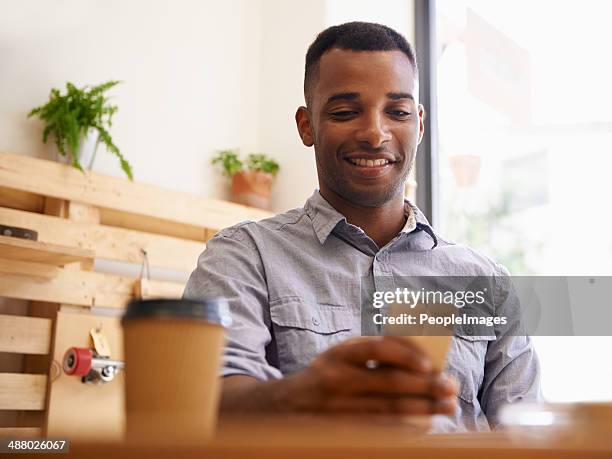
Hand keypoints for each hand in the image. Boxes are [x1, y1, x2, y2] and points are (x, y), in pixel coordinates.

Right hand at [282, 336, 457, 414]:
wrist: (287, 405)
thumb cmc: (328, 375)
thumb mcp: (342, 355)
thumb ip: (373, 352)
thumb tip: (421, 356)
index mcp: (339, 354)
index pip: (377, 349)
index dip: (406, 355)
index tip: (430, 365)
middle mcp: (336, 379)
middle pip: (389, 383)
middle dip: (426, 386)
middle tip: (451, 387)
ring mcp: (337, 408)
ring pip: (389, 410)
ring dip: (424, 409)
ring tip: (447, 407)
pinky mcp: (340, 431)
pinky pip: (379, 432)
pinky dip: (405, 429)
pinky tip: (424, 426)